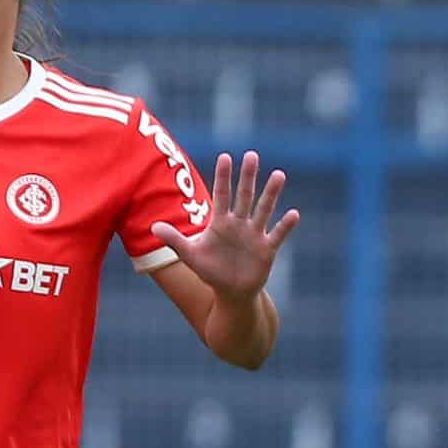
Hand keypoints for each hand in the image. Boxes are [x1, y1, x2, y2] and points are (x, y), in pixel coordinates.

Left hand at [150, 150, 299, 299]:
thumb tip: (154, 226)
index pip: (222, 194)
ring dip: (271, 194)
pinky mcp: (267, 249)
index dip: (223, 176)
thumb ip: (175, 240)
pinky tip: (294, 213)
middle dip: (248, 177)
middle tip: (252, 155)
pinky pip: (278, 234)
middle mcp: (239, 223)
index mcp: (221, 221)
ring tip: (279, 175)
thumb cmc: (210, 271)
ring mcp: (254, 235)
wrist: (231, 292)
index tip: (226, 156)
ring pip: (263, 209)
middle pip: (244, 196)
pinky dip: (286, 226)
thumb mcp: (190, 255)